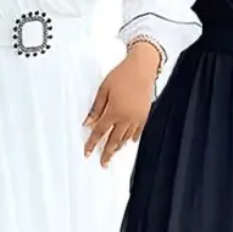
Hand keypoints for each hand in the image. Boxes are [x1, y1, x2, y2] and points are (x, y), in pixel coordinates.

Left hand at [84, 41, 160, 166]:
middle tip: (103, 163)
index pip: (100, 132)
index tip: (87, 153)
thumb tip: (88, 123)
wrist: (142, 68)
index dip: (92, 143)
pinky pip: (138, 131)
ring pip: (126, 137)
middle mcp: (126, 118)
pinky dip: (132, 138)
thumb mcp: (104, 90)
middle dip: (107, 152)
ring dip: (119, 147)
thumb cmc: (121, 75)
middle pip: (114, 140)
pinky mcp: (145, 114)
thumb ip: (96, 108)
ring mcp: (137, 118)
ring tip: (113, 154)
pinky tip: (128, 142)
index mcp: (114, 111)